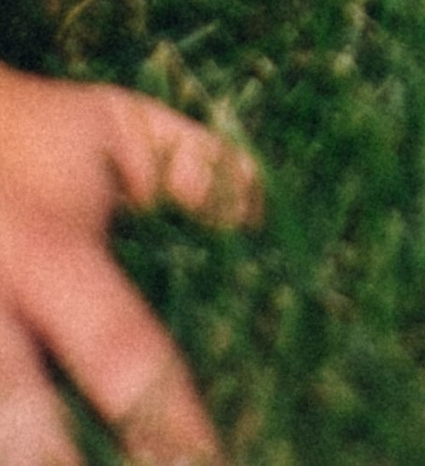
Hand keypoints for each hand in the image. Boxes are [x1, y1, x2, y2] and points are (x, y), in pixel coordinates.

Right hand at [0, 67, 257, 465]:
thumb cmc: (34, 136)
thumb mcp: (116, 129)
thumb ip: (193, 166)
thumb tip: (262, 210)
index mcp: (50, 250)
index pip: (119, 347)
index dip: (164, 416)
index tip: (209, 462)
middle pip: (17, 411)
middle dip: (60, 462)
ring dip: (23, 450)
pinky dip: (5, 433)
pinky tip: (29, 451)